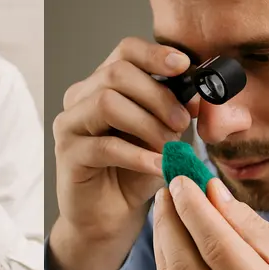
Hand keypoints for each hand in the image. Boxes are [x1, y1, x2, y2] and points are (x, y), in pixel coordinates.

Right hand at [49, 37, 191, 269]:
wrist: (109, 217)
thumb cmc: (134, 174)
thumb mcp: (164, 136)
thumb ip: (179, 112)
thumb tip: (200, 95)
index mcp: (103, 84)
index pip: (125, 51)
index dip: (155, 54)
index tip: (184, 66)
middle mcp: (80, 98)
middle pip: (117, 73)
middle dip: (158, 96)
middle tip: (182, 123)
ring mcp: (70, 125)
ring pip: (107, 103)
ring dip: (147, 124)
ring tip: (169, 146)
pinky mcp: (68, 154)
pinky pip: (104, 145)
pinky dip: (138, 155)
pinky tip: (159, 165)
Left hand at [153, 176, 268, 269]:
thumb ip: (249, 225)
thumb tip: (211, 192)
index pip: (217, 247)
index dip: (193, 209)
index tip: (181, 180)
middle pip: (185, 265)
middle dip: (170, 220)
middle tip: (168, 189)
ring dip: (163, 240)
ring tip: (166, 210)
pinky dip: (169, 263)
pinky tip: (171, 241)